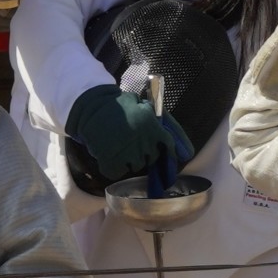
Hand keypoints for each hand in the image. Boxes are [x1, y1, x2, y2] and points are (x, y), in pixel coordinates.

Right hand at [67, 84, 184, 181]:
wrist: (90, 105)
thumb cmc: (120, 105)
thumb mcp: (145, 107)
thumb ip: (167, 126)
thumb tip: (187, 153)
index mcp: (153, 126)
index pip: (168, 147)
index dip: (165, 153)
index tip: (162, 157)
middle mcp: (143, 141)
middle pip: (151, 158)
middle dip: (143, 153)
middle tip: (130, 143)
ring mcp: (127, 153)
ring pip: (135, 167)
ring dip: (128, 161)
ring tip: (118, 147)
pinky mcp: (111, 162)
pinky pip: (117, 172)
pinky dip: (113, 167)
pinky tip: (108, 154)